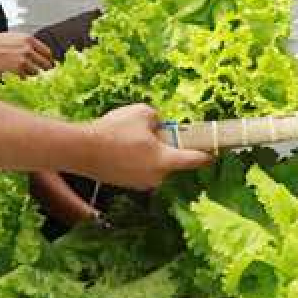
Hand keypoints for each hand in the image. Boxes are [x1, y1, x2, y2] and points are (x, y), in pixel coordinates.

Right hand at [0, 33, 53, 78]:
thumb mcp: (11, 38)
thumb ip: (26, 45)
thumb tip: (38, 55)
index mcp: (28, 39)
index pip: (47, 53)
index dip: (46, 61)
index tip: (44, 66)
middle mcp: (28, 48)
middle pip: (46, 64)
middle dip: (42, 71)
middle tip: (38, 75)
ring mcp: (23, 59)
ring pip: (37, 73)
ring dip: (31, 76)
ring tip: (21, 75)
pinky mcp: (17, 70)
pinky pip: (27, 79)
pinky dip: (23, 81)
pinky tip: (15, 78)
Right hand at [79, 104, 210, 188]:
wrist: (82, 149)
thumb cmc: (115, 131)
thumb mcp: (143, 112)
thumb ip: (158, 118)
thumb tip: (158, 124)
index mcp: (166, 161)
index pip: (194, 160)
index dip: (207, 156)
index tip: (215, 154)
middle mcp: (156, 177)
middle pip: (171, 163)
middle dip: (167, 149)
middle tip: (156, 134)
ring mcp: (140, 183)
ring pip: (154, 166)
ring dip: (150, 155)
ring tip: (132, 139)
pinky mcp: (125, 184)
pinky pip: (138, 170)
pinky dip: (135, 160)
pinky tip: (122, 147)